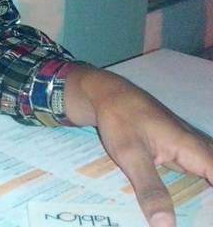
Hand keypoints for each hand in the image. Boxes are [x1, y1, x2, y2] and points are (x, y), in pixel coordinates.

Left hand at [64, 65, 212, 226]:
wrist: (104, 93)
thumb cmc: (119, 118)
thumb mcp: (130, 155)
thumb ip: (150, 189)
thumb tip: (166, 226)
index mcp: (191, 147)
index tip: (209, 218)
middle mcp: (195, 146)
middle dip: (210, 200)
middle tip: (201, 219)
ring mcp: (186, 146)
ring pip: (209, 173)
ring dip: (205, 195)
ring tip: (196, 216)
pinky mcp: (176, 148)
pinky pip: (196, 170)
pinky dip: (197, 186)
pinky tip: (188, 205)